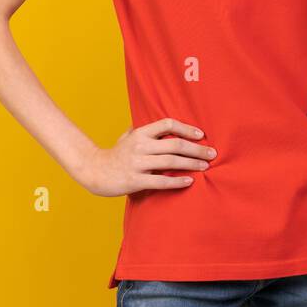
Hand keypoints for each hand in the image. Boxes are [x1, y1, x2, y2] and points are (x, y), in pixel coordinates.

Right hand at [77, 117, 215, 196]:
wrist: (94, 171)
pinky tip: (189, 181)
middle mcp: (140, 146)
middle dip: (196, 149)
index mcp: (140, 133)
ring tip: (206, 166)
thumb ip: (144, 131)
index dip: (186, 128)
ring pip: (171, 161)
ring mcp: (137, 163)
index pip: (167, 124)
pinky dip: (177, 181)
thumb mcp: (127, 137)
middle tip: (212, 153)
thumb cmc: (115, 154)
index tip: (201, 135)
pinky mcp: (135, 180)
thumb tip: (162, 125)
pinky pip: (161, 180)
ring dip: (191, 163)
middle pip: (174, 144)